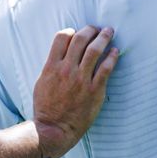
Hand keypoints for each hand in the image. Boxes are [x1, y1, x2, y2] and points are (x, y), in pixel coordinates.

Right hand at [33, 26, 119, 148]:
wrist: (53, 129)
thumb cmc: (46, 108)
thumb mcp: (41, 83)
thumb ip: (51, 67)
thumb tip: (60, 55)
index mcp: (51, 67)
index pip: (61, 38)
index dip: (71, 31)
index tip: (77, 32)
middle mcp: (66, 70)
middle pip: (80, 39)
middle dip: (89, 30)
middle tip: (96, 28)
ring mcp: (81, 79)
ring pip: (94, 50)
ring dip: (103, 37)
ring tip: (108, 32)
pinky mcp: (94, 90)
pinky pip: (106, 68)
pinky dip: (112, 56)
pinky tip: (115, 51)